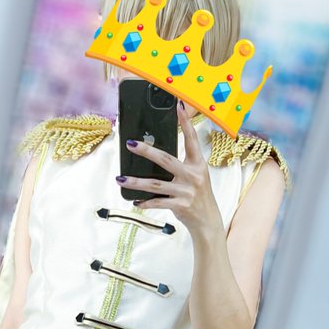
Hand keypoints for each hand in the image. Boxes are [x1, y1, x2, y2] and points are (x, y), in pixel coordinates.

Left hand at [116, 101, 222, 236]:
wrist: (207, 221)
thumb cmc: (198, 195)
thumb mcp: (195, 176)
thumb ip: (181, 166)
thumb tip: (155, 157)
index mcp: (198, 164)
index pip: (191, 139)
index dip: (185, 123)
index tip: (178, 107)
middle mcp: (193, 175)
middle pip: (166, 160)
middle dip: (147, 151)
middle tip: (131, 144)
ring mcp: (186, 191)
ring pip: (156, 185)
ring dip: (136, 182)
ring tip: (120, 179)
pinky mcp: (180, 205)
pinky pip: (158, 202)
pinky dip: (145, 202)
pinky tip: (135, 201)